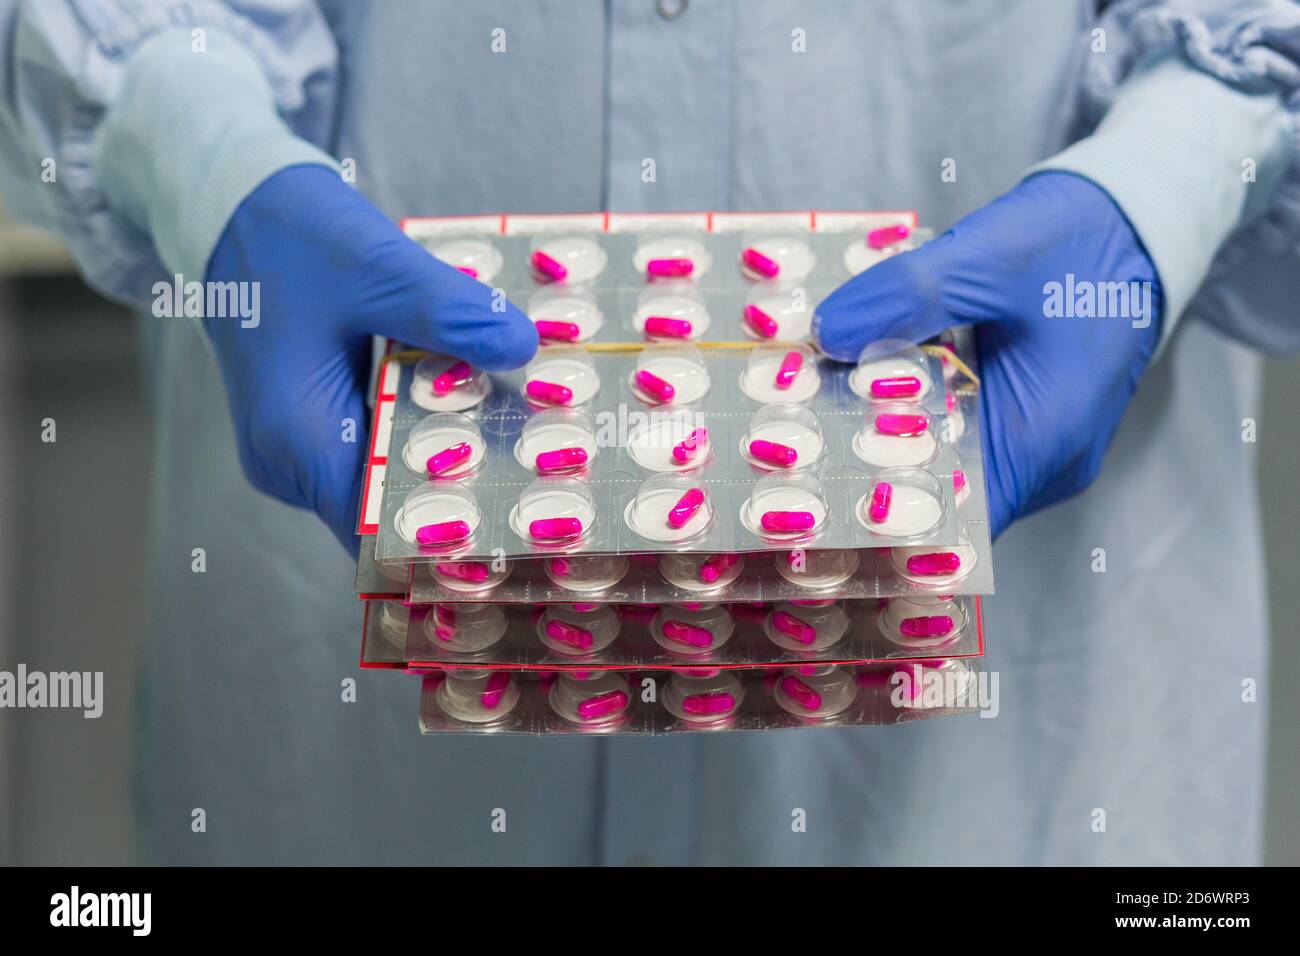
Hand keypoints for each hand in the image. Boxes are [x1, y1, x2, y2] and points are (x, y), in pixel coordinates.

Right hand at [204, 164, 537, 553]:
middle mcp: (291, 461)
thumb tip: (524, 349)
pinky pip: (376, 443)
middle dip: (464, 486)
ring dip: (447, 452)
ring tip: (524, 433)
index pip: (381, 530)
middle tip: (543, 466)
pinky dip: (423, 425)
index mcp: (299, 441)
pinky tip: (475, 397)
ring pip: (386, 474)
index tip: (521, 510)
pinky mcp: (312, 423)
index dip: (450, 532)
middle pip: (390, 505)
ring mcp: (298, 446)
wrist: (232, 205)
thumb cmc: (289, 235)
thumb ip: (450, 313)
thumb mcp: (379, 267)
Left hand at [814, 172, 1161, 536]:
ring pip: (939, 464)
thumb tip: (827, 334)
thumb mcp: (992, 254)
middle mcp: (1039, 462)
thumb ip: (909, 294)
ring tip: (801, 417)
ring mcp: (1029, 445)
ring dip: (879, 439)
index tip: (809, 498)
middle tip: (784, 449)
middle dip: (862, 472)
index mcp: (1043, 440)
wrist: (1135, 222)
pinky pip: (952, 434)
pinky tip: (851, 387)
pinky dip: (905, 415)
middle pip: (937, 496)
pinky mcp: (1015, 420)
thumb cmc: (1079, 240)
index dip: (880, 521)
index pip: (952, 524)